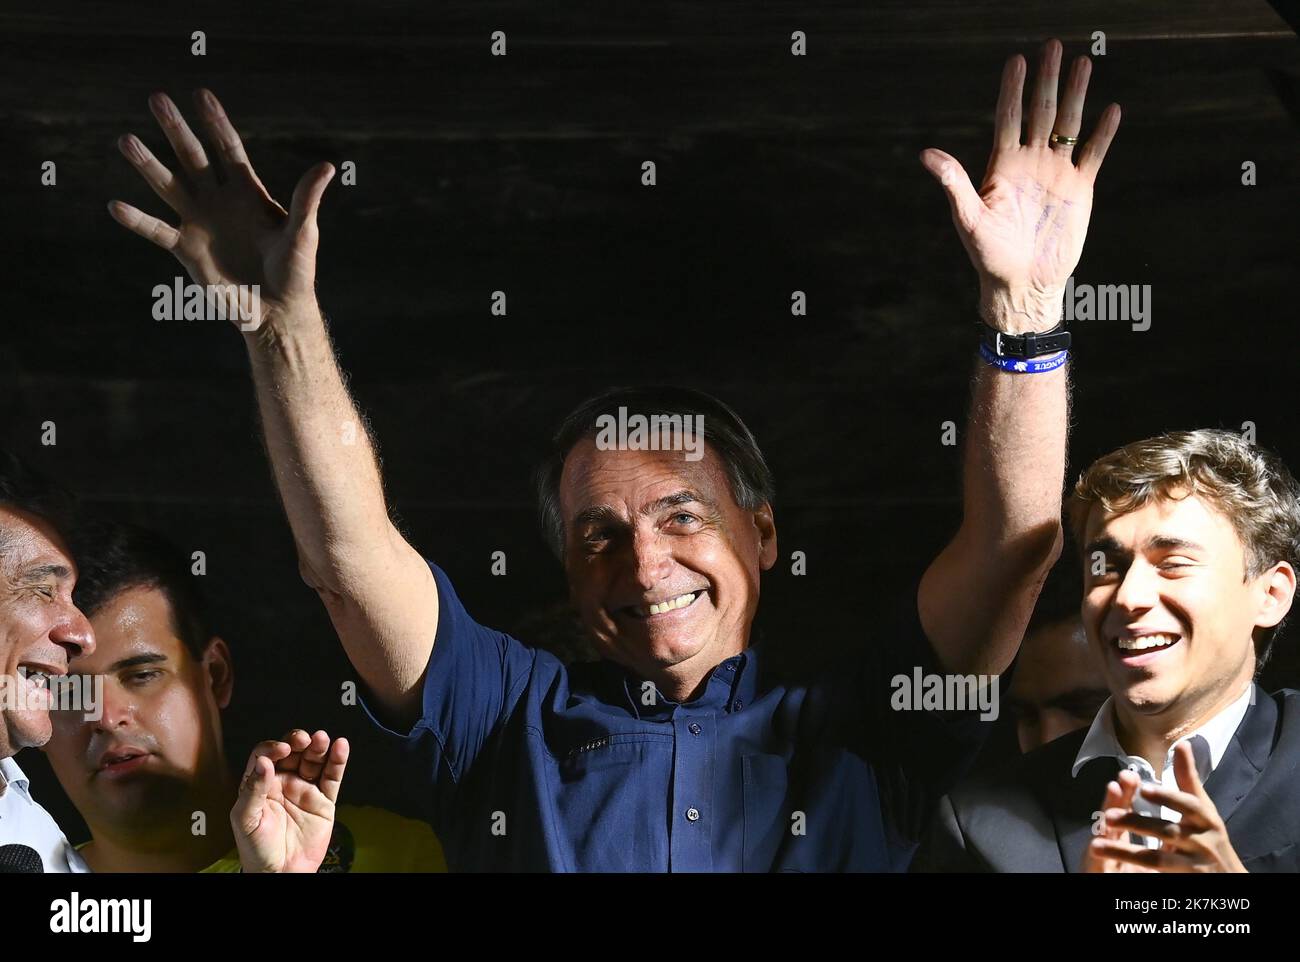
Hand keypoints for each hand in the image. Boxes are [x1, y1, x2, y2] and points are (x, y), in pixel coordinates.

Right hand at [108, 89, 333, 330]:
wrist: (277, 309)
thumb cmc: (295, 271)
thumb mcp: (303, 232)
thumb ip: (306, 199)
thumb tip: (327, 166)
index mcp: (247, 192)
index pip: (228, 149)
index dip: (215, 122)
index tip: (201, 94)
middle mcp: (219, 200)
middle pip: (192, 157)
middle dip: (175, 129)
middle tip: (157, 99)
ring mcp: (199, 222)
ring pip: (168, 185)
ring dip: (147, 164)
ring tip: (125, 140)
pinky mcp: (186, 249)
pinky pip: (157, 230)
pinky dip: (137, 220)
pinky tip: (116, 206)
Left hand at [231, 729, 349, 872]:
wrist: (280, 874)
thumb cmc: (256, 850)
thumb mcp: (246, 819)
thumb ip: (253, 790)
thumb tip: (262, 762)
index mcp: (261, 784)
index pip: (266, 755)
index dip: (273, 748)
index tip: (280, 750)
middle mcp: (283, 783)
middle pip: (293, 752)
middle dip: (298, 741)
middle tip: (302, 740)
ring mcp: (305, 790)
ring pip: (314, 761)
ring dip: (318, 747)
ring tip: (322, 739)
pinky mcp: (324, 801)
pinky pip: (332, 777)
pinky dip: (338, 761)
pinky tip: (340, 747)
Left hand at [921, 38, 1120, 330]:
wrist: (1022, 284)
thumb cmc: (989, 256)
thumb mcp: (969, 219)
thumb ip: (953, 183)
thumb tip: (926, 155)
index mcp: (1002, 166)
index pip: (1008, 118)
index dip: (1012, 90)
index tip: (1016, 60)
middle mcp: (1029, 163)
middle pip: (1039, 112)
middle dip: (1046, 80)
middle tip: (1052, 46)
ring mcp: (1056, 173)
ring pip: (1068, 124)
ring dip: (1076, 94)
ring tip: (1083, 63)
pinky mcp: (1079, 188)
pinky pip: (1093, 154)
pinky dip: (1102, 133)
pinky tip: (1111, 110)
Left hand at [1087, 742, 1247, 872]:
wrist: (1231, 879)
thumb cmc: (1212, 836)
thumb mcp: (1204, 808)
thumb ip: (1188, 779)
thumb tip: (1183, 743)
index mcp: (1206, 818)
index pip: (1188, 805)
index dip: (1167, 796)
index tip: (1144, 787)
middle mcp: (1202, 841)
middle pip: (1167, 831)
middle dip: (1137, 823)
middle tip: (1109, 815)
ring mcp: (1194, 863)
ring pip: (1156, 858)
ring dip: (1125, 851)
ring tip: (1095, 845)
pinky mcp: (1185, 879)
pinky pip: (1156, 873)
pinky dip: (1133, 866)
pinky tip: (1111, 862)